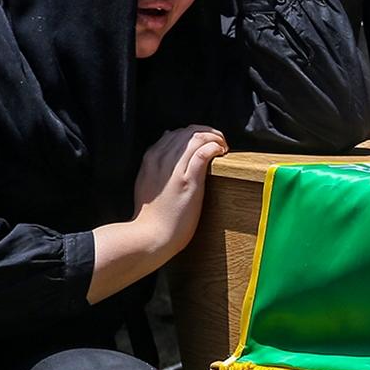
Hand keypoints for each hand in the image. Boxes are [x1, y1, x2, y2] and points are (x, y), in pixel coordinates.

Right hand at [132, 125, 227, 256]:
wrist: (150, 236)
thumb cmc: (151, 216)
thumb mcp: (146, 183)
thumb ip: (155, 164)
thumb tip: (166, 141)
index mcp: (151, 159)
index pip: (175, 133)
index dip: (194, 134)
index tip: (205, 142)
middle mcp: (162, 159)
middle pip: (187, 132)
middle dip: (207, 132)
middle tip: (219, 142)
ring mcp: (175, 170)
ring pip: (196, 137)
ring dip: (215, 137)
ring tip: (223, 146)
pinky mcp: (188, 181)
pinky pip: (203, 152)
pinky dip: (215, 146)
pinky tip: (221, 151)